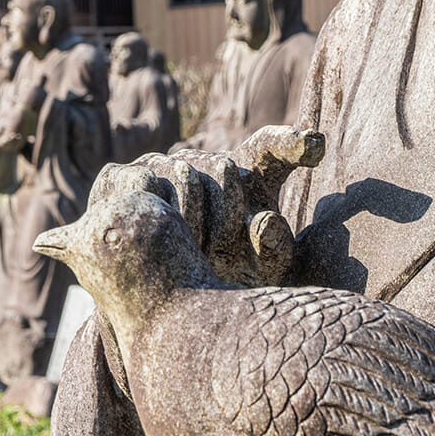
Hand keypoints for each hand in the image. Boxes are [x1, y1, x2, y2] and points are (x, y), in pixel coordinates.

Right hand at [104, 126, 323, 285]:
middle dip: (228, 216)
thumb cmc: (227, 275)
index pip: (272, 147)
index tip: (313, 144)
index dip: (292, 142)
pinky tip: (159, 236)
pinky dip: (151, 209)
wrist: (163, 293)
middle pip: (225, 169)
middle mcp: (205, 161)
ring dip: (190, 220)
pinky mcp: (121, 174)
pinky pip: (141, 180)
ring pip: (182, 176)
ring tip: (193, 251)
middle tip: (221, 251)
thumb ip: (273, 247)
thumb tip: (263, 222)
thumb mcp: (258, 269)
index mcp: (249, 175)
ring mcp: (161, 164)